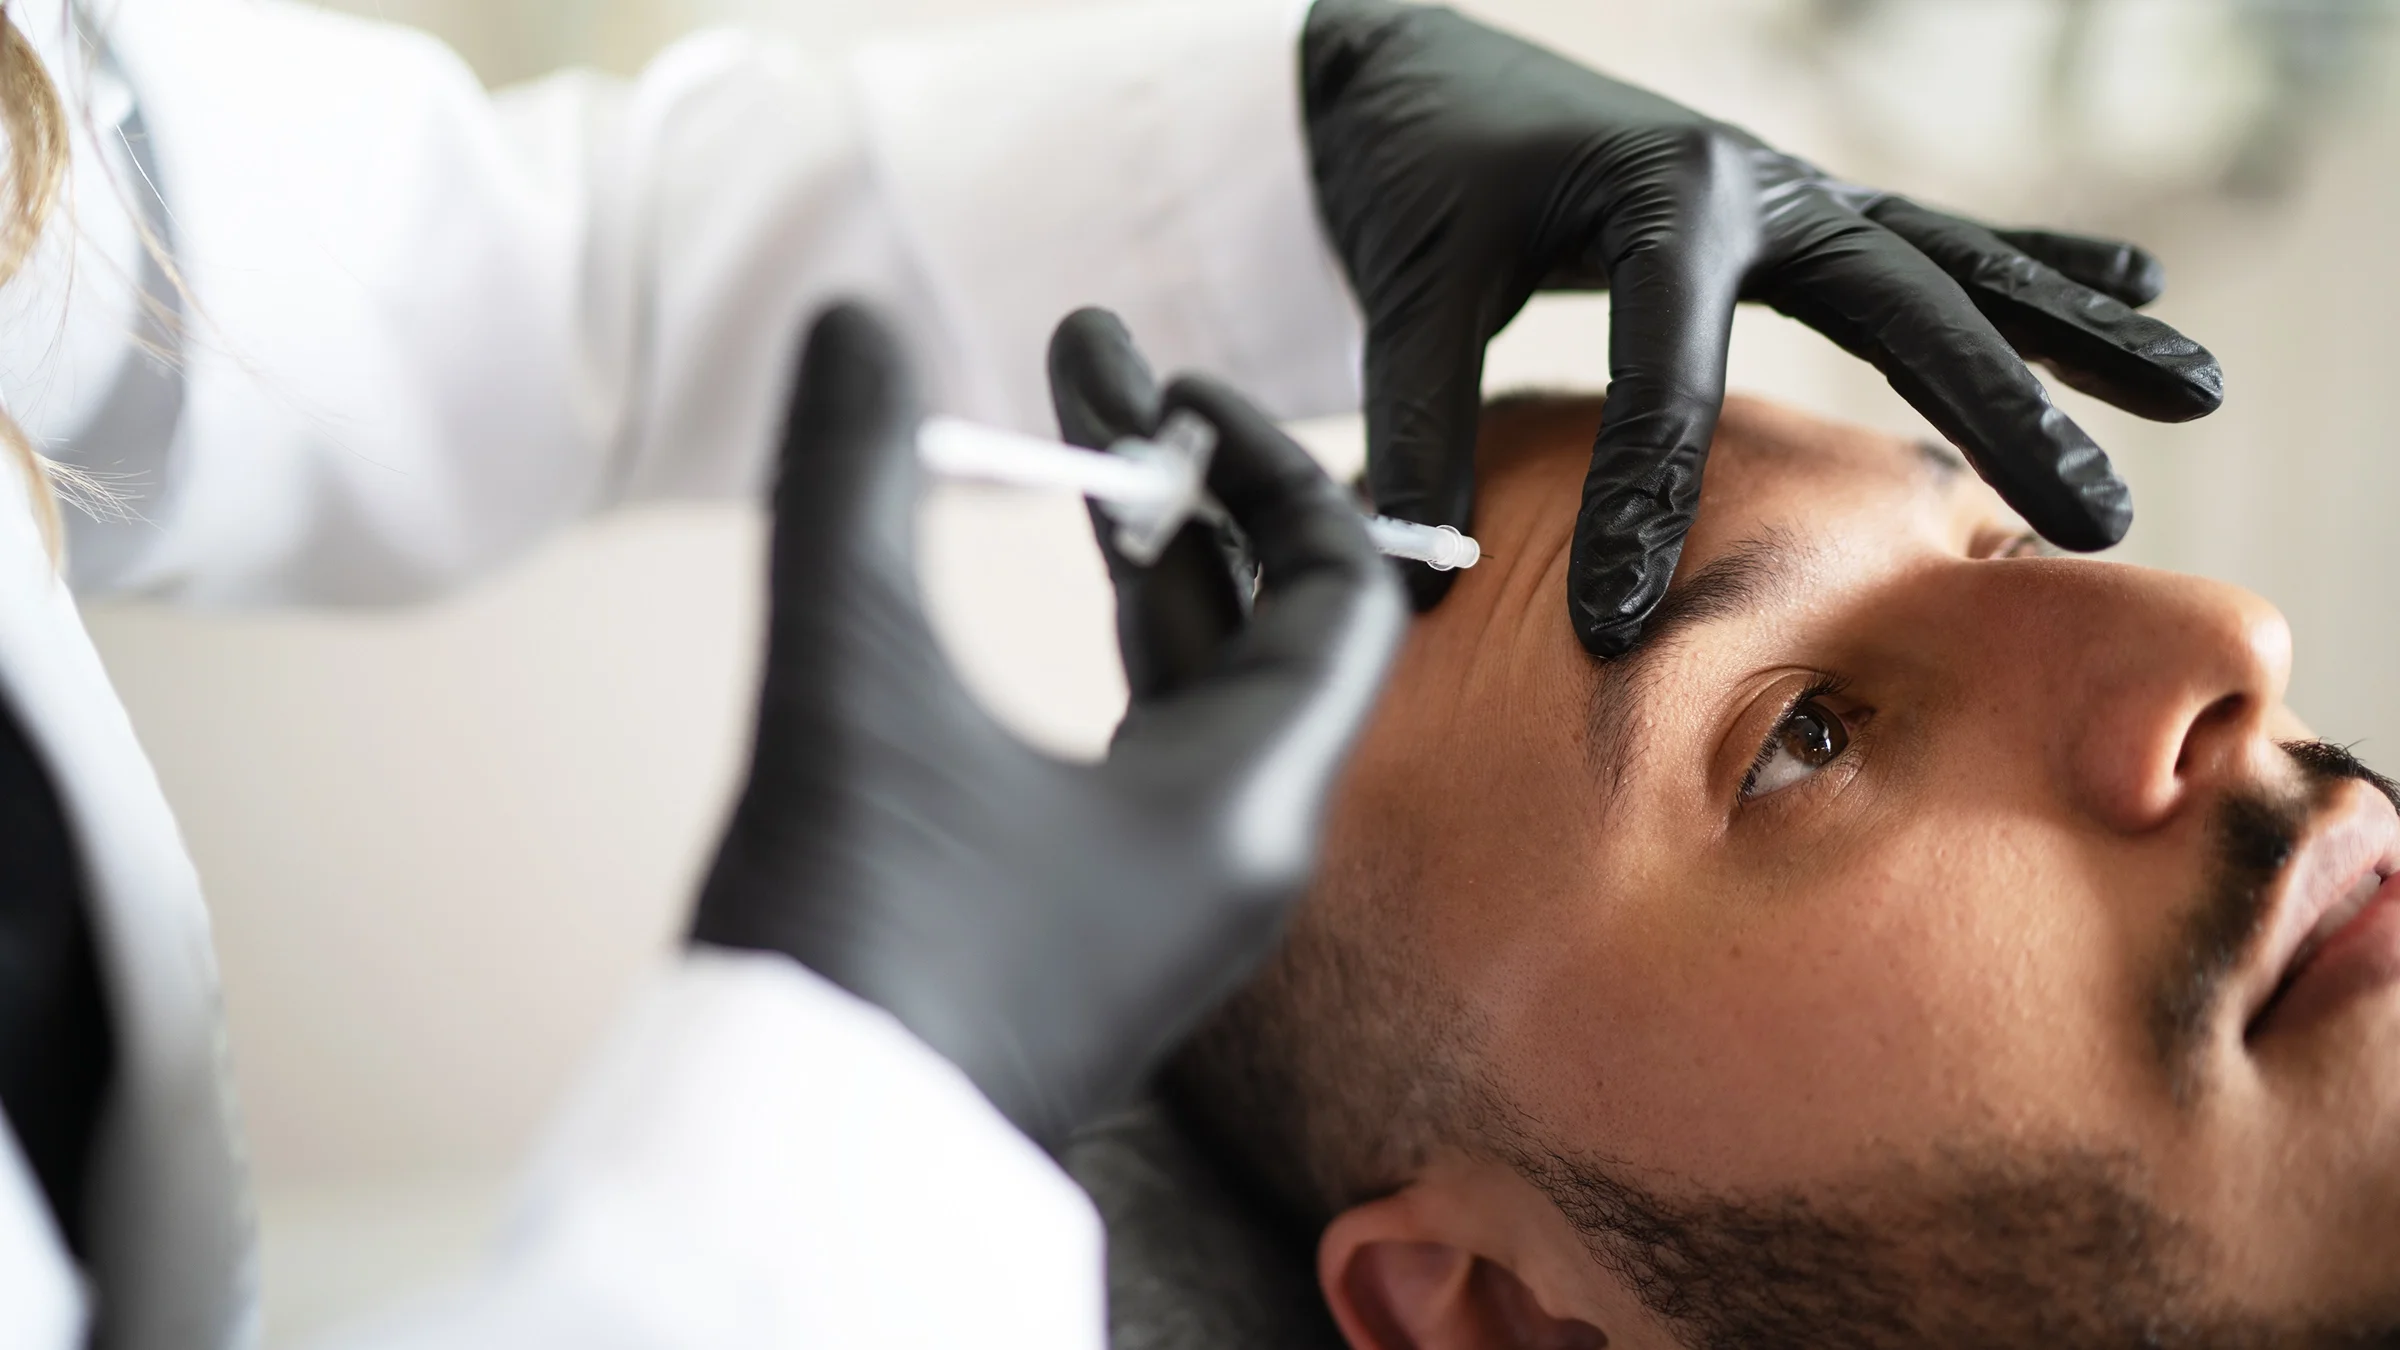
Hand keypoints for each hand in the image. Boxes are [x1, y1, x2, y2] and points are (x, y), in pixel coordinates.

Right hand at [689, 304, 1404, 1151]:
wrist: (798, 1158)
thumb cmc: (850, 944)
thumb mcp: (850, 685)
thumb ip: (850, 486)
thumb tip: (850, 320)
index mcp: (1250, 807)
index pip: (1345, 591)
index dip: (1266, 465)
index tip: (1162, 389)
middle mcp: (1243, 853)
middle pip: (1270, 626)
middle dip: (1184, 490)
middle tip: (1092, 374)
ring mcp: (1179, 894)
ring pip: (1199, 687)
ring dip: (1140, 564)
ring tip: (1069, 448)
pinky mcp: (1106, 918)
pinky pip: (1145, 747)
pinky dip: (1107, 649)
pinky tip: (1032, 585)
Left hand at [1303, 0, 2223, 654]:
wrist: (1416, 70)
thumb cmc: (1414, 180)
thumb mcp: (1404, 293)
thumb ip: (1416, 429)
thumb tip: (1417, 581)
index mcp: (1656, 198)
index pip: (1666, 371)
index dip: (1638, 501)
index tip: (1616, 625)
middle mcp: (1755, 182)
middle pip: (1901, 302)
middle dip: (2001, 406)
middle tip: (2091, 517)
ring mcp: (1790, 188)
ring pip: (1955, 263)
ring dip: (2069, 332)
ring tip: (2195, 392)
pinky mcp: (1793, 202)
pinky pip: (1932, 237)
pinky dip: (2030, 262)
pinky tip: (2134, 285)